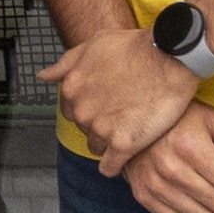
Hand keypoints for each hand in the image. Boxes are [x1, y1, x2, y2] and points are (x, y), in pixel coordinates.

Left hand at [49, 24, 197, 177]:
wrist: (170, 56)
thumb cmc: (135, 47)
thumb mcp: (93, 45)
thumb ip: (66, 63)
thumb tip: (43, 76)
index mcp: (71, 89)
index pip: (72, 111)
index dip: (91, 108)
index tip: (108, 105)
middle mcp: (81, 111)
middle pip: (85, 129)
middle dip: (101, 124)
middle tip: (124, 114)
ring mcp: (100, 129)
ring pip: (97, 147)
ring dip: (111, 142)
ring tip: (132, 130)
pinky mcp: (123, 144)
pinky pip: (110, 167)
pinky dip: (117, 165)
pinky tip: (129, 154)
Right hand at [121, 100, 213, 212]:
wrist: (131, 121)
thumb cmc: (181, 119)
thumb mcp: (212, 120)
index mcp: (192, 147)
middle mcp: (172, 169)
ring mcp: (155, 185)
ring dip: (212, 207)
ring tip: (205, 186)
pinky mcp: (143, 196)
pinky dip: (190, 212)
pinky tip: (187, 192)